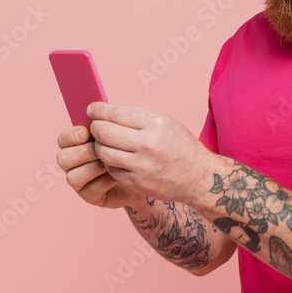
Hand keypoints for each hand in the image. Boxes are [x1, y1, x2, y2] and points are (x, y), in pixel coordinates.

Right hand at [56, 125, 142, 208]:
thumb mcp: (119, 132)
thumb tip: (98, 109)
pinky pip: (90, 190)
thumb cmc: (129, 148)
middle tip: (98, 149)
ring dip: (92, 167)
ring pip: (73, 177)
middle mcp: (73, 164)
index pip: (63, 139)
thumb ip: (106, 124)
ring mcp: (79, 182)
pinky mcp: (90, 196)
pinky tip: (117, 174)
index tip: (85, 132)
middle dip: (81, 153)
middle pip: (63, 159)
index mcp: (76, 144)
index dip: (70, 136)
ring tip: (111, 161)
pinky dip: (103, 181)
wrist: (144, 171)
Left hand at [86, 102, 216, 204]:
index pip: (115, 113)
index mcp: (156, 123)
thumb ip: (136, 118)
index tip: (91, 109)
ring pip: (103, 152)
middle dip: (94, 128)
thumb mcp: (165, 122)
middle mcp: (148, 144)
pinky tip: (113, 157)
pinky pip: (111, 169)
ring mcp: (142, 166)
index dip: (97, 110)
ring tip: (102, 142)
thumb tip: (105, 112)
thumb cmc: (180, 145)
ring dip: (98, 146)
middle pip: (104, 132)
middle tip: (93, 126)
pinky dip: (108, 162)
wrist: (200, 177)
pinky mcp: (137, 182)